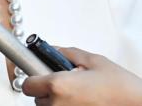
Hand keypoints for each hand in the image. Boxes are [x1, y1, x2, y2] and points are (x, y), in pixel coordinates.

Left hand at [22, 47, 141, 105]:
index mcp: (58, 86)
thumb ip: (67, 53)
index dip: (34, 79)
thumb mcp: (94, 61)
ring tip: (78, 96)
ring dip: (56, 102)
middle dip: (47, 91)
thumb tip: (53, 50)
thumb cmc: (122, 88)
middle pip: (37, 98)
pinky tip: (82, 103)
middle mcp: (57, 105)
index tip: (40, 76)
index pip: (27, 85)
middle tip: (66, 85)